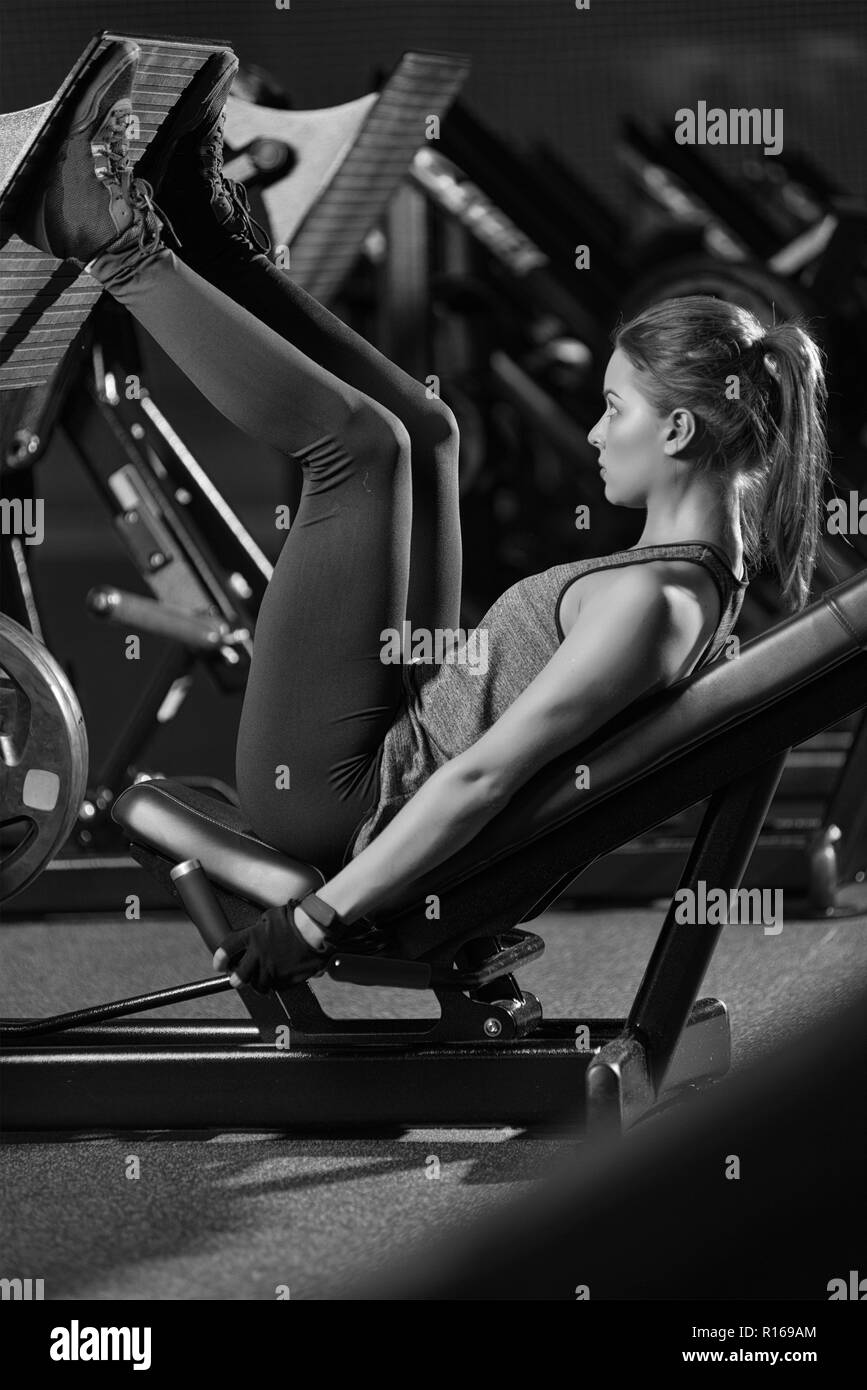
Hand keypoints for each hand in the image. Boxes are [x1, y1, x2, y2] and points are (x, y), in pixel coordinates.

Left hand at [212, 901, 331, 993]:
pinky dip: (276, 984)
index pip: (228, 949)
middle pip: (240, 975)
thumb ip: (258, 929)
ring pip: (258, 985)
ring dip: (257, 983)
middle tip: (235, 980)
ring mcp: (272, 969)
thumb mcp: (270, 917)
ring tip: (260, 981)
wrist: (315, 929)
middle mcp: (259, 955)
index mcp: (253, 937)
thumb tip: (256, 934)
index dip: (220, 959)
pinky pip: (276, 986)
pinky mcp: (285, 978)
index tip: (219, 964)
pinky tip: (279, 977)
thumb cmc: (295, 919)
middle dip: (235, 979)